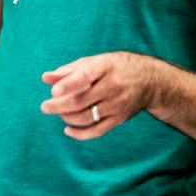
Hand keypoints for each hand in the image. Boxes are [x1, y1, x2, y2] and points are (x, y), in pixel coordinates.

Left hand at [39, 51, 156, 138]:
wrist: (151, 80)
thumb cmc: (116, 67)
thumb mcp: (95, 61)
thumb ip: (69, 70)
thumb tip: (45, 78)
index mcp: (106, 67)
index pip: (85, 77)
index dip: (68, 85)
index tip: (53, 91)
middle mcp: (113, 86)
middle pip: (81, 101)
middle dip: (59, 106)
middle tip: (45, 107)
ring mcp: (117, 104)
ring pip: (87, 117)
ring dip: (67, 117)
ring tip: (59, 112)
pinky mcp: (120, 118)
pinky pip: (97, 130)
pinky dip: (80, 134)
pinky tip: (68, 129)